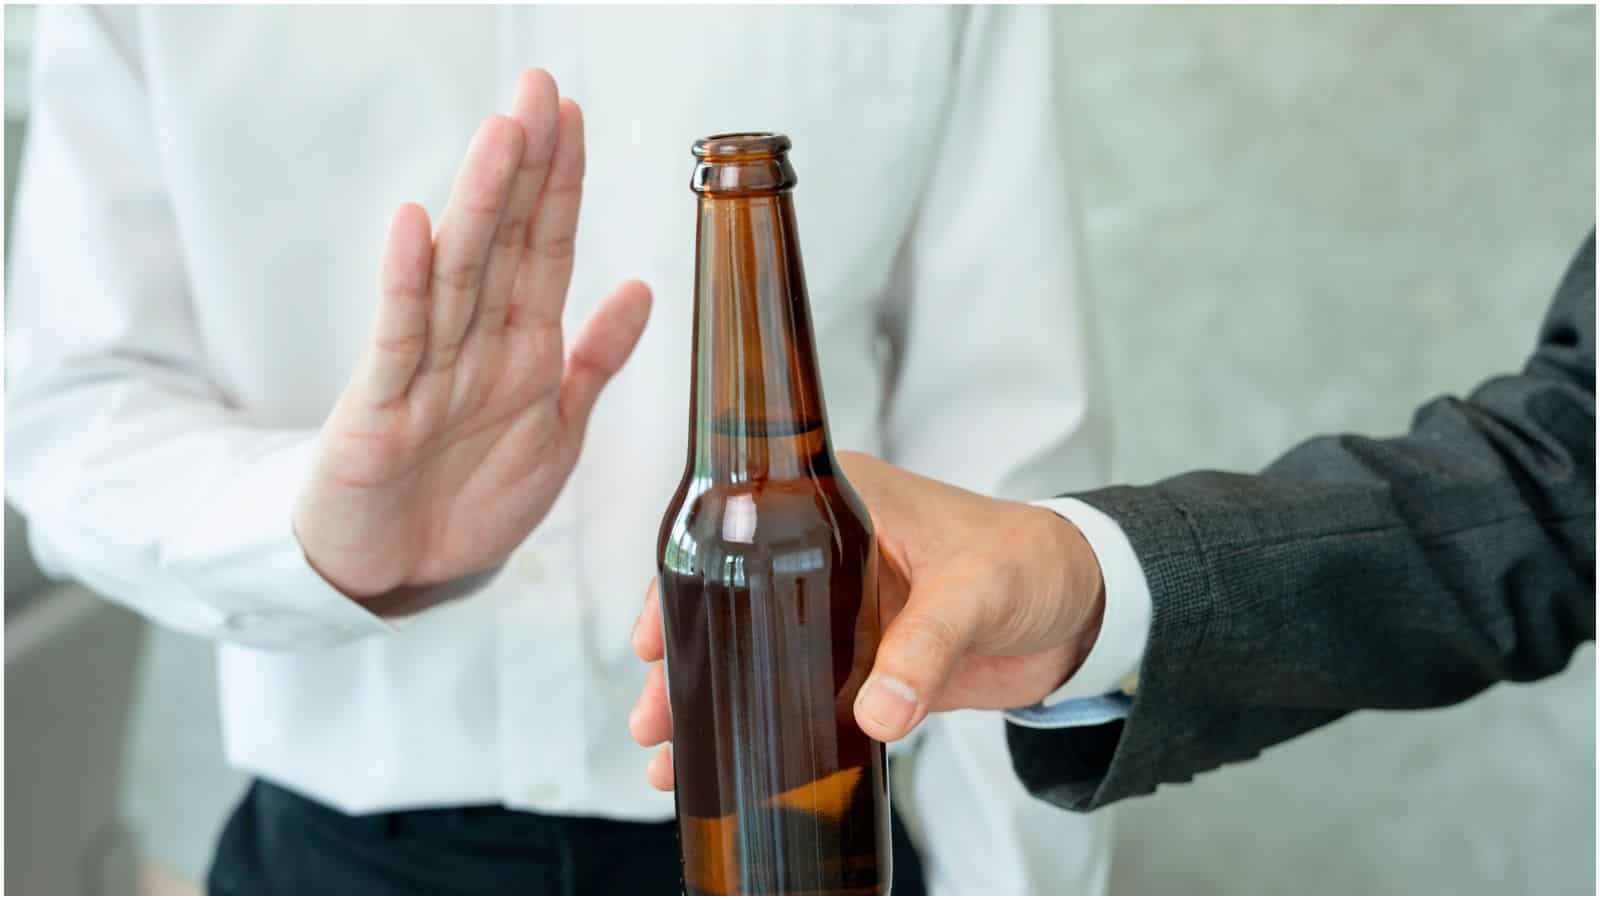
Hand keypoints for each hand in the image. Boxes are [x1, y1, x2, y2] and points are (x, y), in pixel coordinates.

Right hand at [293, 70, 651, 606]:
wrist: (396, 573)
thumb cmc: (469, 499)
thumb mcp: (558, 432)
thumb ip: (594, 362)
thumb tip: (642, 288)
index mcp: (521, 347)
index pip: (546, 249)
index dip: (561, 184)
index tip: (573, 115)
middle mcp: (473, 343)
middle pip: (503, 241)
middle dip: (524, 165)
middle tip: (538, 88)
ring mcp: (423, 369)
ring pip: (458, 273)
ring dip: (479, 203)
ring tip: (501, 135)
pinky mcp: (378, 408)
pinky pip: (397, 340)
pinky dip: (406, 285)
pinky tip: (414, 225)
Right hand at [627, 451, 1105, 789]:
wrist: (1086, 606)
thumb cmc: (1031, 561)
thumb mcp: (975, 591)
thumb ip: (927, 647)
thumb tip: (877, 713)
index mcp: (840, 503)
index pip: (739, 530)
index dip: (688, 582)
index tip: (652, 637)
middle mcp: (827, 552)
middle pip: (734, 602)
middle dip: (687, 662)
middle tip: (654, 719)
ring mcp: (842, 611)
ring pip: (759, 655)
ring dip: (718, 700)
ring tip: (671, 758)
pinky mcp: (868, 662)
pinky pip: (804, 694)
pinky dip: (771, 726)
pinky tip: (739, 763)